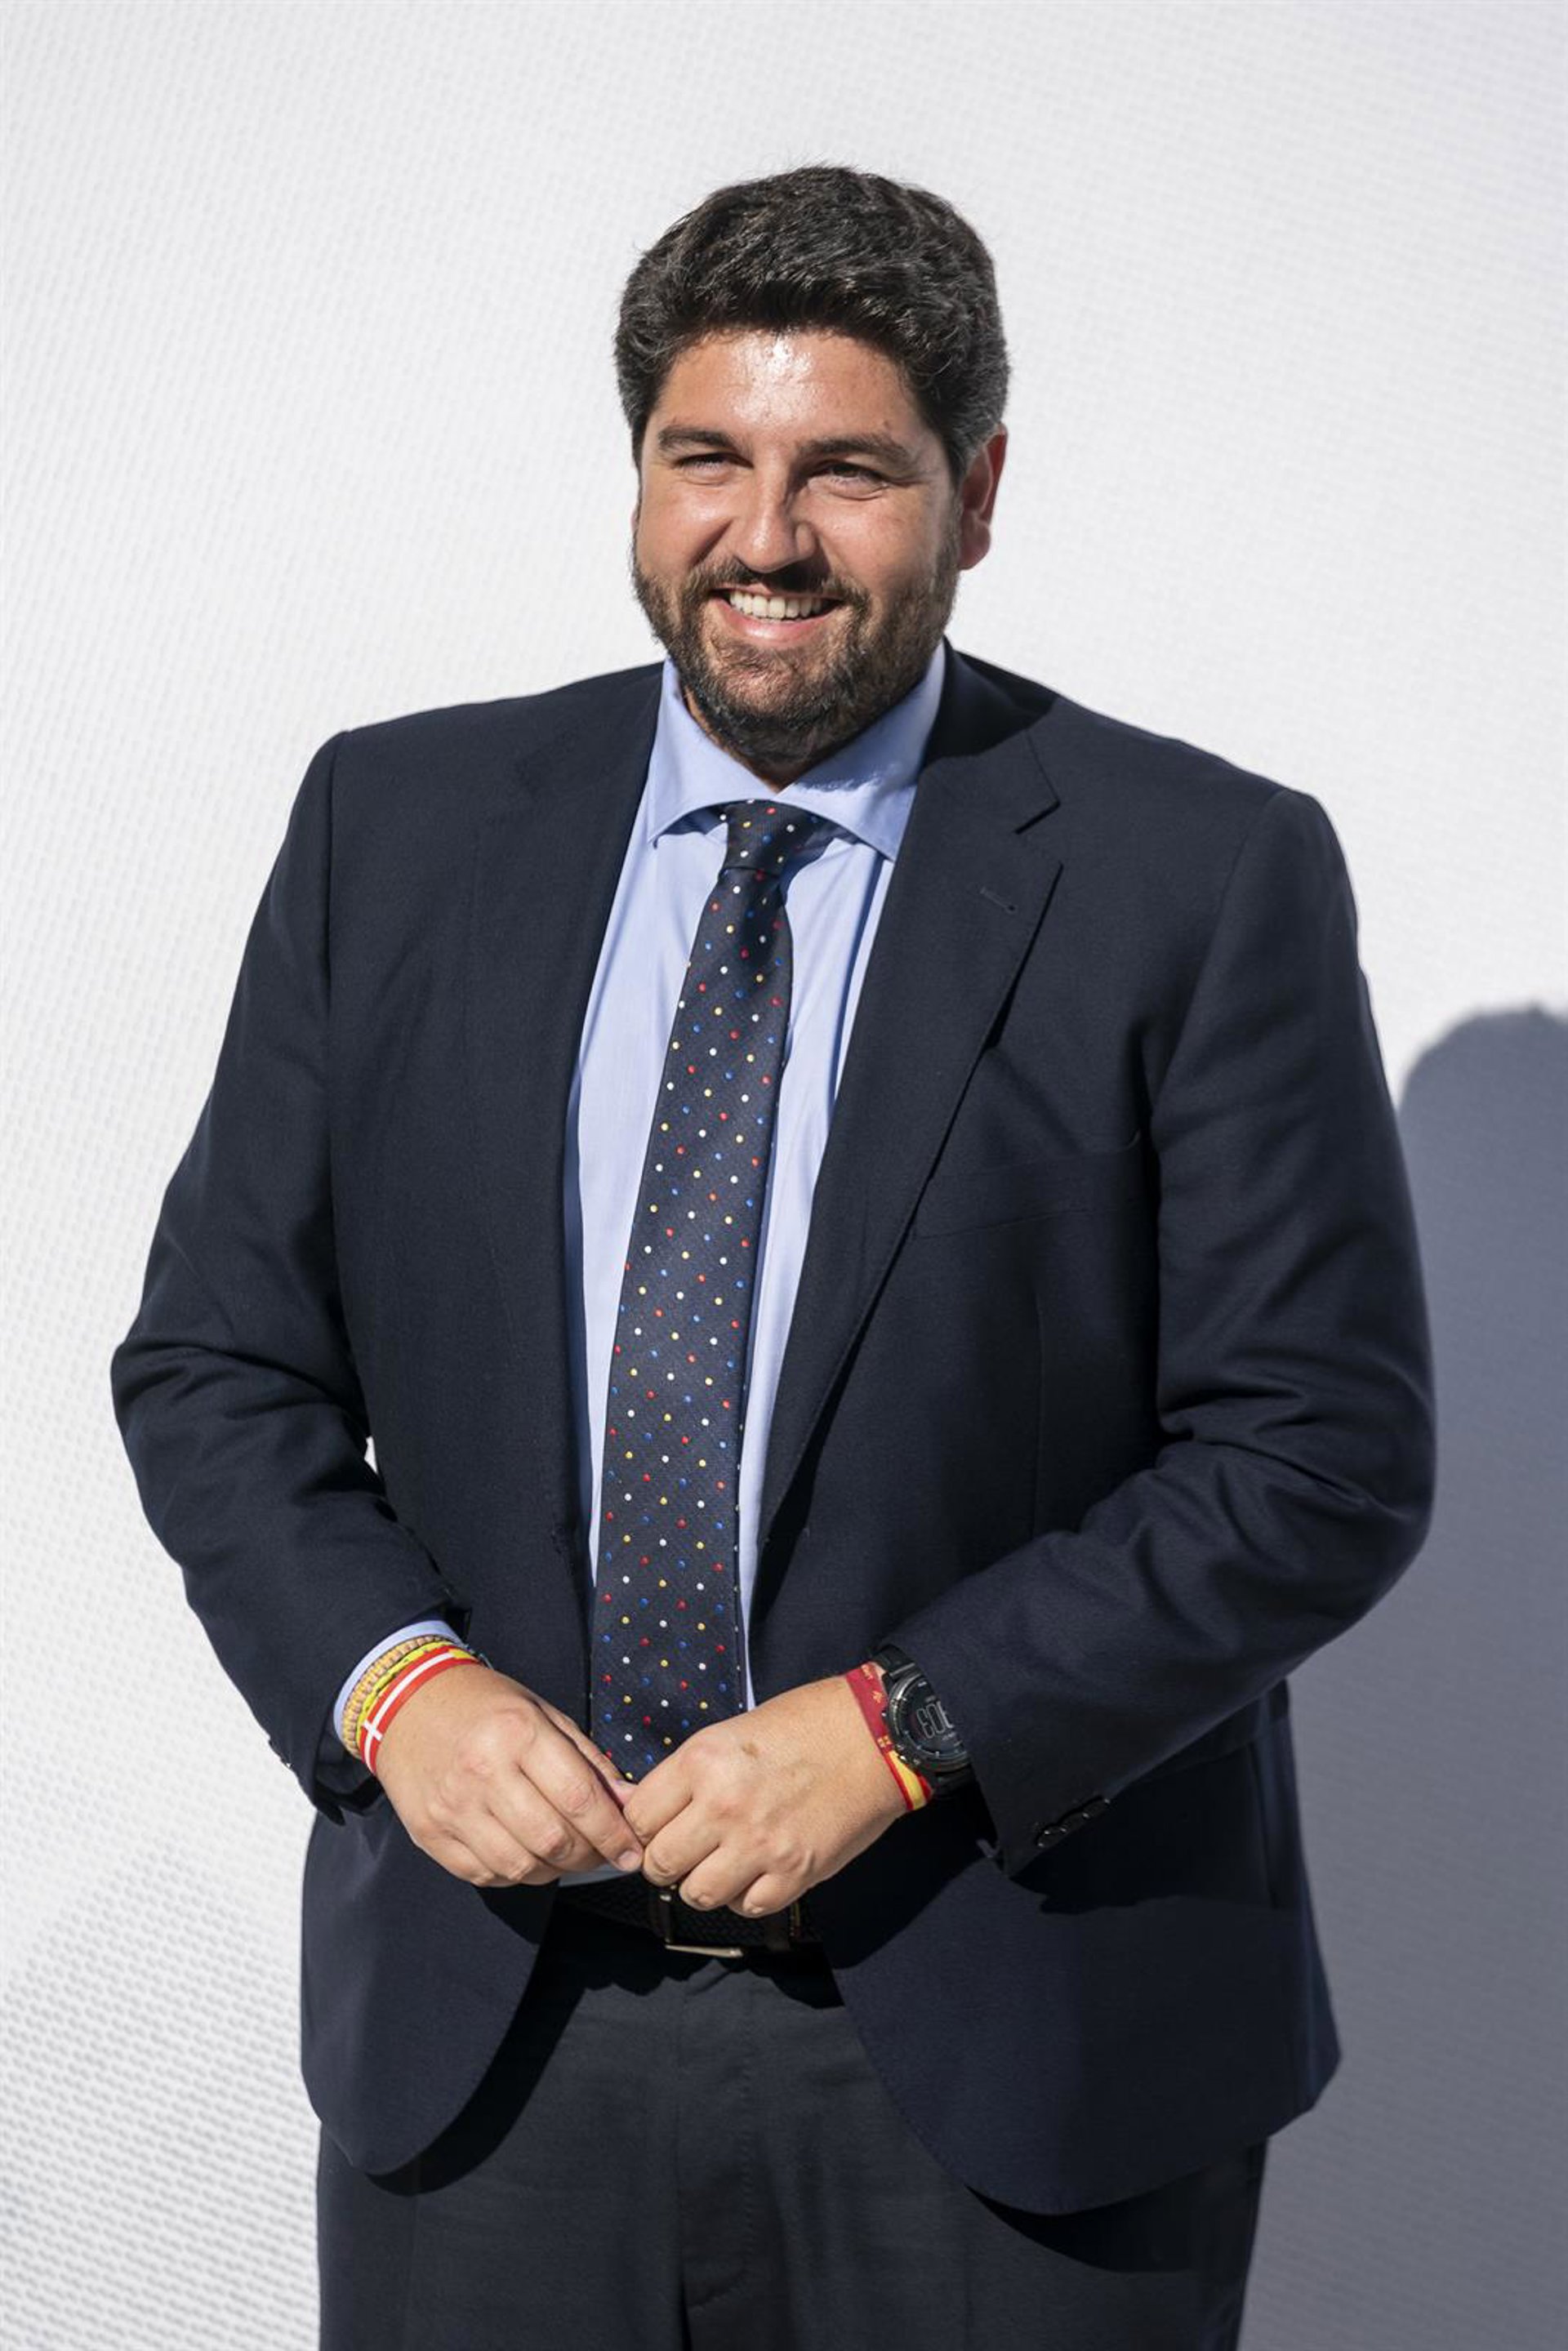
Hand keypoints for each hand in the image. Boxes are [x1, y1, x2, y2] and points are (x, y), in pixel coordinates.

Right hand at [372, 1660, 646, 1887]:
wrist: (406, 1705)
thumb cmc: (485, 1706)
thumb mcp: (543, 1714)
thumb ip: (588, 1761)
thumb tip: (629, 1804)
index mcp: (518, 1733)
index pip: (578, 1798)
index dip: (613, 1833)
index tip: (632, 1851)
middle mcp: (483, 1772)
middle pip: (552, 1840)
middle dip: (589, 1856)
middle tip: (602, 1853)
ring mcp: (452, 1807)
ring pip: (521, 1866)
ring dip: (554, 1870)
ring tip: (565, 1854)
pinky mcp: (430, 1834)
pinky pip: (486, 1874)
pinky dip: (516, 1874)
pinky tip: (526, 1855)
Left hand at [618, 1672, 908, 1917]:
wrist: (874, 1736)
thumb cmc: (804, 1724)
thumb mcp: (732, 1732)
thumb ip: (690, 1775)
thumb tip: (649, 1811)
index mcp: (702, 1762)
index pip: (638, 1818)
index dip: (643, 1827)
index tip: (657, 1827)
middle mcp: (724, 1806)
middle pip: (659, 1863)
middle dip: (665, 1861)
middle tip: (684, 1851)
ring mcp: (759, 1844)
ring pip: (696, 1894)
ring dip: (702, 1883)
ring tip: (720, 1864)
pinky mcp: (794, 1873)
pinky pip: (746, 1907)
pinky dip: (745, 1896)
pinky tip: (756, 1872)